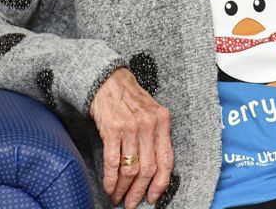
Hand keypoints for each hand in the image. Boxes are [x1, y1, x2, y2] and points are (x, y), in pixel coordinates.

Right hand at [90, 68, 174, 208]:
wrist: (108, 80)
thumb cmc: (130, 98)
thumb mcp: (151, 112)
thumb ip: (155, 135)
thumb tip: (153, 169)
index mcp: (163, 122)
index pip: (166, 160)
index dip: (160, 183)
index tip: (153, 197)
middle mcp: (149, 125)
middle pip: (147, 169)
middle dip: (138, 191)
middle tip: (131, 203)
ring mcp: (131, 127)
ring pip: (130, 168)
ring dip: (123, 188)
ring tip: (117, 197)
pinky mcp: (113, 129)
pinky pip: (113, 162)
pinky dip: (110, 179)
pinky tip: (109, 187)